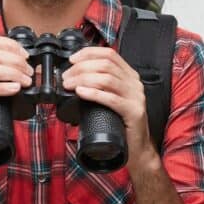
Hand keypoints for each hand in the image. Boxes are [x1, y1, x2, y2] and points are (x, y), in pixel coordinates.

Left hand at [61, 46, 151, 163]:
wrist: (137, 149)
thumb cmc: (120, 125)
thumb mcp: (111, 100)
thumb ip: (100, 87)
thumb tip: (73, 78)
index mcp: (130, 77)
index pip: (109, 54)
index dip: (89, 53)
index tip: (72, 59)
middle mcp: (135, 84)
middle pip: (106, 65)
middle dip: (81, 68)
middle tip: (66, 77)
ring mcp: (136, 97)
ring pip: (107, 79)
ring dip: (83, 79)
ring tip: (69, 85)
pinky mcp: (134, 112)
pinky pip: (112, 99)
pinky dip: (94, 93)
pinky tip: (81, 92)